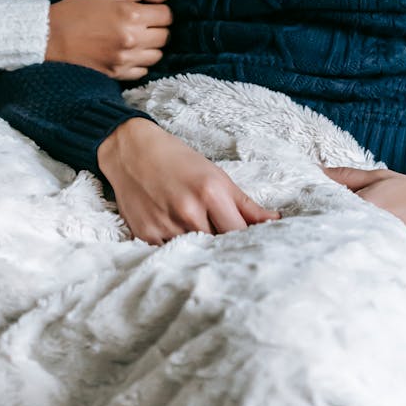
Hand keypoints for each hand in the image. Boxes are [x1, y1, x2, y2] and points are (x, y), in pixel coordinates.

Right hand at [47, 0, 170, 78]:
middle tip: (143, 23)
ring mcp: (125, 59)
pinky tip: (128, 52)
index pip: (167, 16)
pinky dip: (140, 61)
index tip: (150, 10)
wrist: (50, 36)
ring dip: (151, 46)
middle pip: (165, 36)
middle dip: (158, 27)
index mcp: (131, 15)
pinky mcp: (117, 74)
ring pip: (157, 55)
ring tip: (135, 37)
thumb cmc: (78, 9)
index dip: (161, 11)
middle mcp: (132, 39)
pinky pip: (143, 71)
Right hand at [98, 118, 279, 243]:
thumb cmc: (177, 159)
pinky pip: (171, 255)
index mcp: (210, 193)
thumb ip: (245, 203)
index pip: (241, 235)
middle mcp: (189, 211)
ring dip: (202, 254)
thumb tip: (274, 221)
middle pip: (219, 248)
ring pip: (195, 256)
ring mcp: (166, 225)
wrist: (131, 150)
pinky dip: (178, 252)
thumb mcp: (215, 174)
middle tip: (231, 252)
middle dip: (226, 251)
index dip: (248, 243)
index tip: (252, 248)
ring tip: (203, 244)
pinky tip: (179, 241)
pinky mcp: (146, 235)